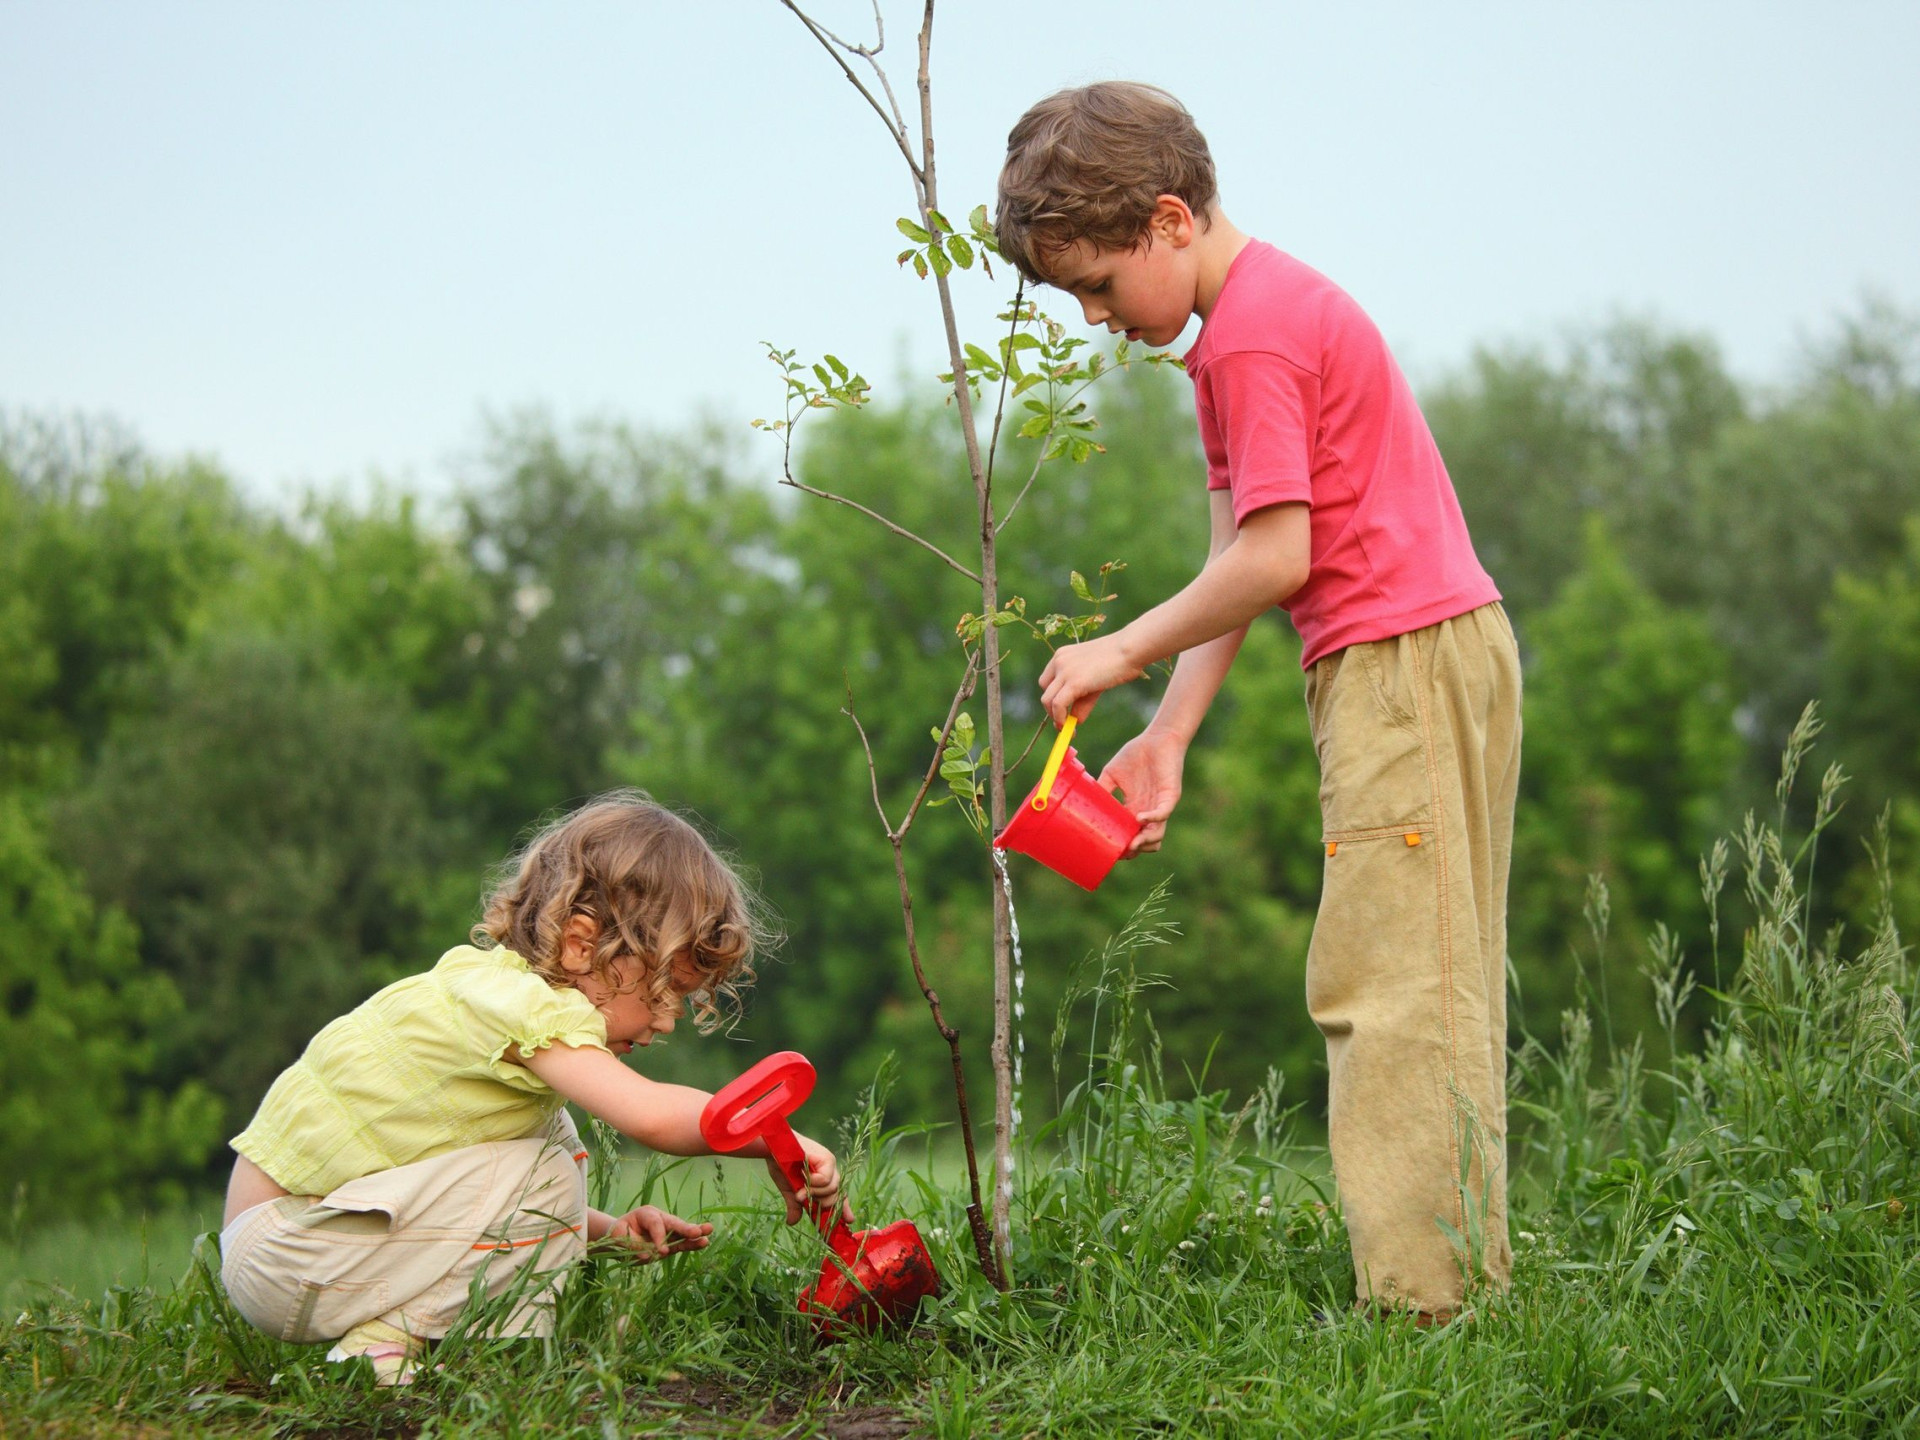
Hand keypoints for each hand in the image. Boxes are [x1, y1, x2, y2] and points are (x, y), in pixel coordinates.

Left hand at [598, 1205, 711, 1261]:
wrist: (619, 1237)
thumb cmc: (618, 1233)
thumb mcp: (618, 1236)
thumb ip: (631, 1244)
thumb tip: (647, 1256)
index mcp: (646, 1213)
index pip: (656, 1224)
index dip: (659, 1237)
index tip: (661, 1251)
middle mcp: (660, 1219)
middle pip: (673, 1223)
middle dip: (684, 1228)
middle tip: (696, 1232)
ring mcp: (667, 1231)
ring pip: (681, 1232)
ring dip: (694, 1233)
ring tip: (708, 1231)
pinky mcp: (670, 1243)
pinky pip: (681, 1243)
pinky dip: (692, 1244)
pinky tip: (704, 1243)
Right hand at [766, 1134, 847, 1225]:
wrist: (773, 1148)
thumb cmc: (781, 1165)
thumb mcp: (789, 1190)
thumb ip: (795, 1206)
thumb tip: (792, 1222)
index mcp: (824, 1178)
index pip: (839, 1195)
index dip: (844, 1208)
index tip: (849, 1220)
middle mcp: (830, 1170)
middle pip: (836, 1195)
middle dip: (821, 1203)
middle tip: (804, 1198)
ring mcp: (829, 1164)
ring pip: (832, 1189)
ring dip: (815, 1193)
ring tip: (801, 1189)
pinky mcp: (826, 1158)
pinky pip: (826, 1179)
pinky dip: (815, 1183)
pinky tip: (806, 1178)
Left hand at [1038, 632, 1143, 725]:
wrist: (1131, 649)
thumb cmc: (1120, 661)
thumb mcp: (1095, 680)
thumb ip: (1083, 700)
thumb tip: (1075, 721)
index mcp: (1062, 655)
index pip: (1047, 681)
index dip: (1053, 698)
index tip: (1062, 711)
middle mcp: (1059, 661)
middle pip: (1045, 691)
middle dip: (1052, 709)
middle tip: (1064, 723)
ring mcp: (1064, 671)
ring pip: (1048, 701)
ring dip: (1056, 718)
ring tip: (1067, 728)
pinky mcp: (1074, 682)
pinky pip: (1058, 706)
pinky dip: (1060, 719)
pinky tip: (1070, 727)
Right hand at [1098, 728, 1188, 854]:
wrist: (1157, 738)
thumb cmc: (1136, 755)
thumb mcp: (1112, 774)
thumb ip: (1102, 788)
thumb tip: (1083, 801)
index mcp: (1134, 809)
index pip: (1129, 835)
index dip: (1121, 847)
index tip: (1108, 851)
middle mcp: (1147, 812)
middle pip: (1144, 842)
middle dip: (1133, 851)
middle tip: (1120, 852)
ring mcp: (1159, 806)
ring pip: (1156, 835)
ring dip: (1144, 843)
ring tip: (1131, 844)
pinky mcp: (1169, 796)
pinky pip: (1163, 814)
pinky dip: (1151, 819)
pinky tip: (1139, 818)